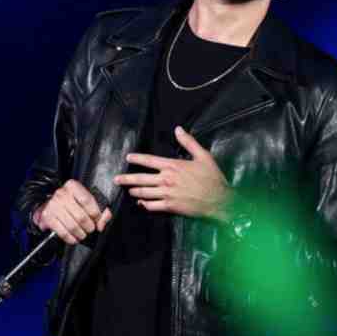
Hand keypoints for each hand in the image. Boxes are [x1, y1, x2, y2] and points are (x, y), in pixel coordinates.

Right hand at [32, 179, 111, 244]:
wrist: (51, 203)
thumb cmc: (72, 202)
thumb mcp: (88, 200)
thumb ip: (101, 210)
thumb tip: (101, 224)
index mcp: (73, 186)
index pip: (87, 201)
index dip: (96, 214)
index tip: (98, 220)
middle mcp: (62, 194)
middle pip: (81, 216)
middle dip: (89, 227)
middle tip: (90, 229)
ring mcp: (53, 205)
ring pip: (72, 226)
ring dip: (81, 234)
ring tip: (83, 234)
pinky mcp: (47, 217)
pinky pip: (62, 232)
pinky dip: (71, 238)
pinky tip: (74, 238)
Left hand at [113, 126, 231, 221]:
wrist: (219, 199)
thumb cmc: (212, 178)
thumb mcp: (203, 156)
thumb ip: (188, 142)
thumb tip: (178, 129)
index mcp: (173, 166)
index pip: (150, 161)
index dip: (137, 159)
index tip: (128, 158)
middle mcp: (167, 179)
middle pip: (141, 178)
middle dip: (127, 179)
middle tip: (117, 179)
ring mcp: (167, 194)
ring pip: (144, 193)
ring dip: (134, 191)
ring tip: (128, 190)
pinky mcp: (170, 206)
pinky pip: (152, 206)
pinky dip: (144, 204)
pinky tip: (140, 203)